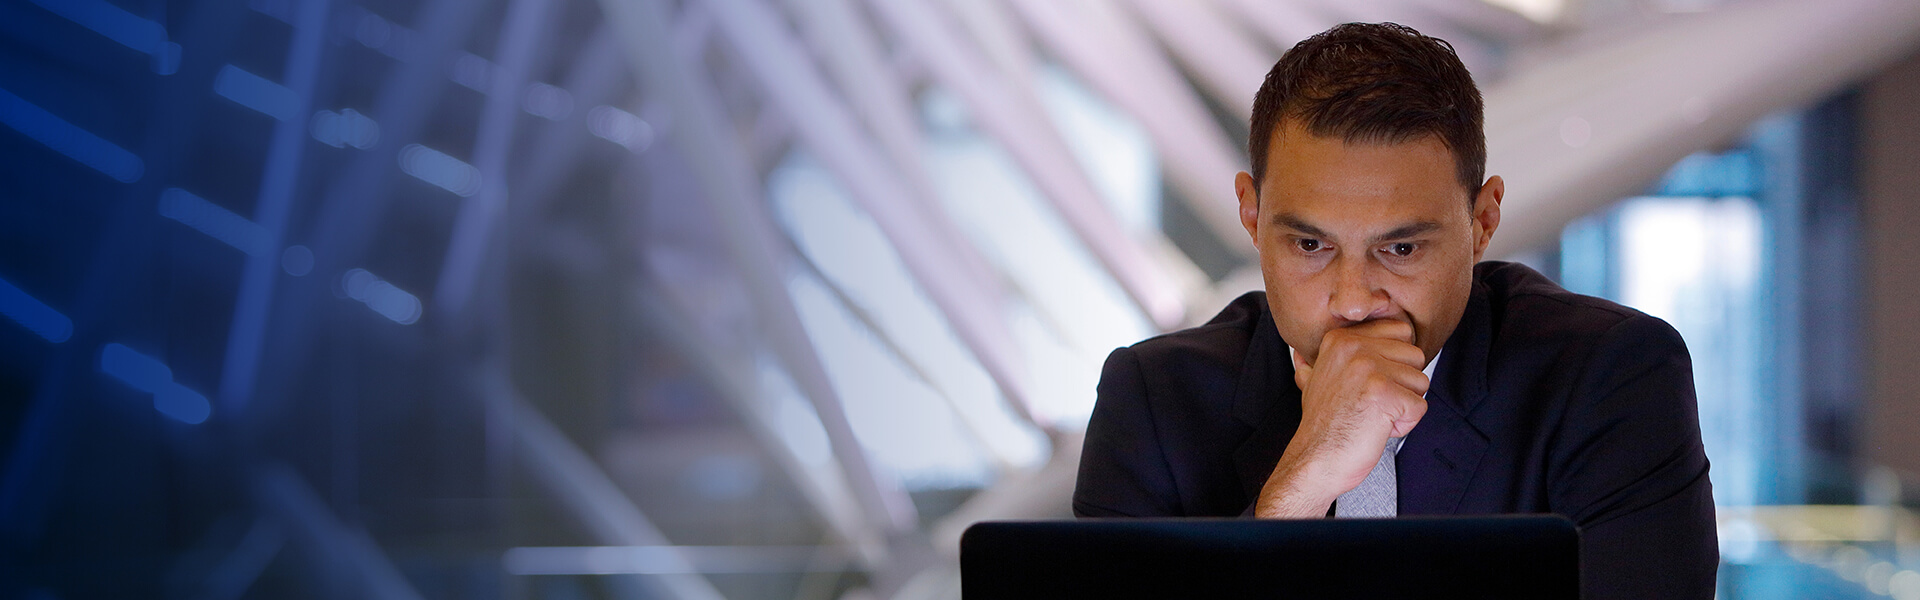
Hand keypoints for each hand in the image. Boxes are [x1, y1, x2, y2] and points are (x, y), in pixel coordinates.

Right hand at [1254, 319, 1429, 517]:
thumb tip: (1300, 354)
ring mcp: (1369, 369)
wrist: (1315, 460)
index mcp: (1342, 339)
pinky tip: (1377, 428)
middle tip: (1371, 403)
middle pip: (1415, 356)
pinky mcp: (1384, 394)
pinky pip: (1420, 407)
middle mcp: (1355, 347)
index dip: (1394, 363)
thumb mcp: (1314, 383)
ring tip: (1373, 415)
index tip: (1370, 384)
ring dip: (1403, 406)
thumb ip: (1319, 363)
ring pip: (1420, 381)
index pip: (1401, 332)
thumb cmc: (1322, 426)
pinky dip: (1404, 425)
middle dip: (1403, 385)